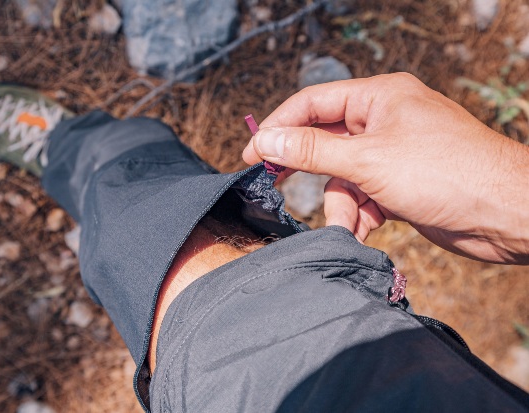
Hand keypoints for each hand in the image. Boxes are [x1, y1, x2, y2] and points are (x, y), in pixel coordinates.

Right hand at [242, 73, 528, 263]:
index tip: (252, 153)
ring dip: (340, 204)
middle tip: (272, 184)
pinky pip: (363, 197)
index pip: (313, 103)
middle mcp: (384, 122)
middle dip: (306, 168)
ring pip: (343, 177)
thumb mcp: (367, 160)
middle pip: (325, 141)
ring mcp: (393, 154)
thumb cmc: (447, 172)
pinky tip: (363, 232)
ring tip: (347, 225)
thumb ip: (311, 151)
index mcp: (378, 98)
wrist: (507, 213)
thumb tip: (265, 140)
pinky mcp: (400, 185)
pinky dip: (359, 216)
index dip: (278, 126)